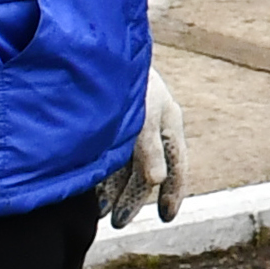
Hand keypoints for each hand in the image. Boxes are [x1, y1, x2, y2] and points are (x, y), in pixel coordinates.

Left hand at [102, 71, 190, 230]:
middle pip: (148, 172)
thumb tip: (158, 181)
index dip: (173, 193)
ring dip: (116, 192)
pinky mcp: (109, 124)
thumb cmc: (128, 78)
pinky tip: (92, 192)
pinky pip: (110, 157)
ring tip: (101, 213)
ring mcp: (130, 126)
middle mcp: (151, 127)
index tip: (166, 218)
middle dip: (134, 199)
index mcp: (168, 121)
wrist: (100, 45)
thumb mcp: (142, 114)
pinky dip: (103, 176)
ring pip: (126, 167)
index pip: (177, 165)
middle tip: (118, 223)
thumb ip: (148, 147)